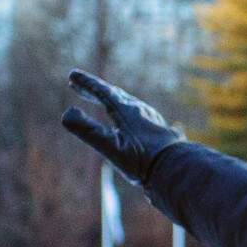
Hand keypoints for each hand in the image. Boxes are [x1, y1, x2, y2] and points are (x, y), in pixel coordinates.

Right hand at [60, 69, 185, 184]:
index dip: (87, 84)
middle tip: (76, 84)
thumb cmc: (144, 161)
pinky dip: (124, 110)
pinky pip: (137, 114)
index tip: (72, 76)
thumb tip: (67, 113)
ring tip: (100, 98)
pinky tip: (127, 121)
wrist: (178, 170)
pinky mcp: (158, 131)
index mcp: (126, 111)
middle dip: (94, 89)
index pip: (103, 92)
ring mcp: (150, 120)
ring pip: (126, 103)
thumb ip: (88, 131)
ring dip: (109, 98)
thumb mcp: (111, 148)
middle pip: (113, 94)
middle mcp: (139, 111)